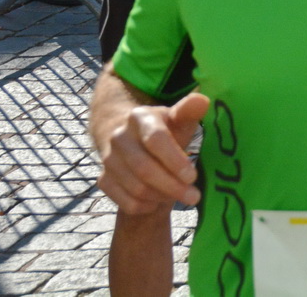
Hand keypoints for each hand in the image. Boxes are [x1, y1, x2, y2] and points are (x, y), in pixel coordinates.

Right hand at [95, 92, 207, 214]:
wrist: (135, 143)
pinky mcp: (104, 180)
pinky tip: (158, 200)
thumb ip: (189, 111)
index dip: (175, 161)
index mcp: (139, 117)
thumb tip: (202, 101)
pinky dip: (146, 206)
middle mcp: (119, 137)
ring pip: (136, 188)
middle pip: (144, 169)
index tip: (193, 177)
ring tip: (179, 194)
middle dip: (172, 186)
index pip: (155, 140)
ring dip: (161, 196)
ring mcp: (108, 159)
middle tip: (194, 197)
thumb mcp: (179, 118)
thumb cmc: (166, 130)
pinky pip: (126, 202)